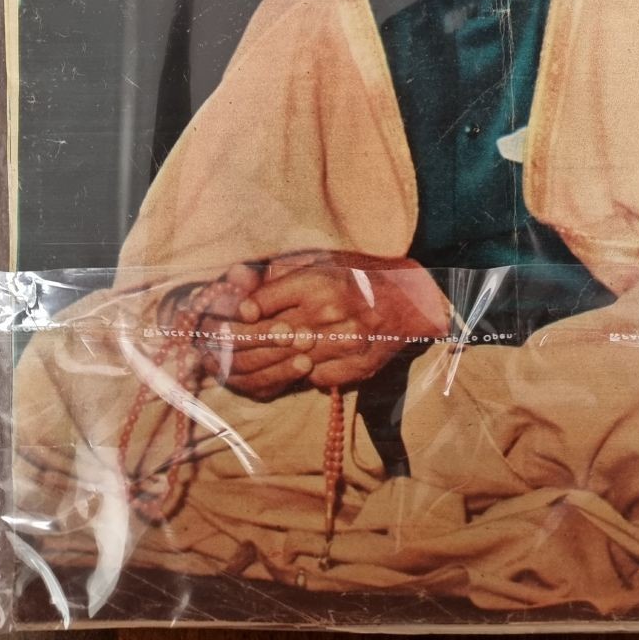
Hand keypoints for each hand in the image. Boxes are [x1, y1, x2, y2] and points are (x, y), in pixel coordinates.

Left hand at [197, 255, 449, 401]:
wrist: (410, 298)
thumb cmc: (358, 275)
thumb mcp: (319, 260)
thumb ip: (276, 271)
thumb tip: (234, 278)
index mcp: (317, 282)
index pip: (259, 304)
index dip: (238, 314)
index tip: (229, 319)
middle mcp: (330, 312)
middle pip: (269, 336)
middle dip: (245, 342)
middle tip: (228, 346)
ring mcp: (345, 343)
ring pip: (289, 361)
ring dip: (273, 361)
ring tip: (261, 356)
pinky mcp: (358, 366)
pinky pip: (314, 379)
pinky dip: (304, 373)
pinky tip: (302, 362)